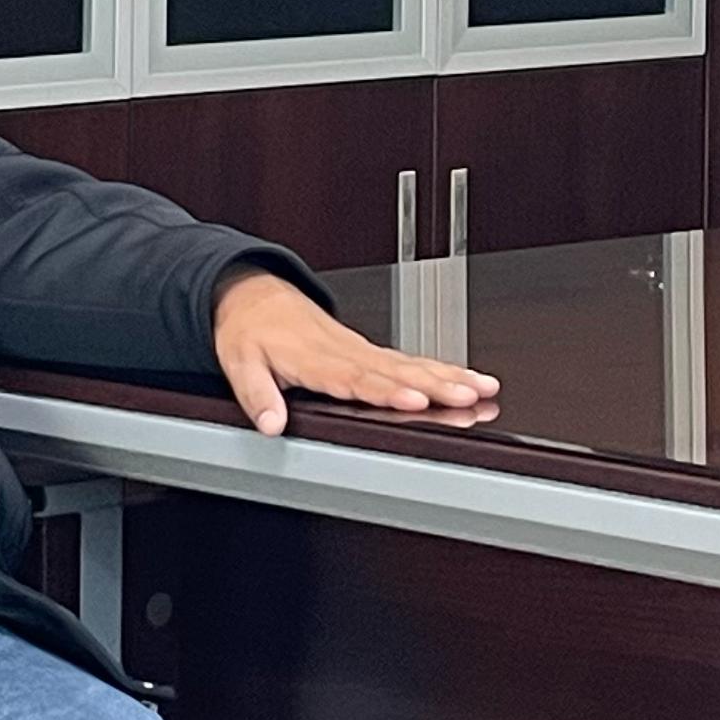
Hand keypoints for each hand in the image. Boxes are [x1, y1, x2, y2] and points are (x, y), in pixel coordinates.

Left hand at [211, 268, 498, 435]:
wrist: (255, 295)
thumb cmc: (249, 331)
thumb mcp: (238, 364)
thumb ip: (257, 396)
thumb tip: (271, 425)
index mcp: (314, 358)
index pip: (355, 378)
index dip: (386, 390)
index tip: (414, 399)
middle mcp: (344, 352)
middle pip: (395, 371)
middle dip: (436, 384)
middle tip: (469, 395)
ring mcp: (360, 349)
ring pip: (410, 364)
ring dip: (448, 376)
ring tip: (481, 388)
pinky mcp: (367, 349)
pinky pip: (408, 359)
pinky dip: (440, 368)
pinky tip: (464, 378)